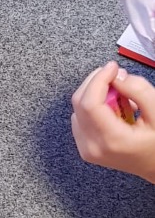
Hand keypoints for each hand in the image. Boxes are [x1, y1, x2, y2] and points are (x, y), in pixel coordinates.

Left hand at [71, 60, 154, 182]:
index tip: (112, 68)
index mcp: (112, 140)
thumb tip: (117, 76)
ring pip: (77, 109)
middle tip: (116, 76)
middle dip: (96, 82)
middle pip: (79, 103)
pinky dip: (93, 106)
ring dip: (95, 93)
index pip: (90, 103)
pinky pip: (80, 117)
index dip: (98, 79)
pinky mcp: (85, 147)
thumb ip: (138, 91)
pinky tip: (112, 107)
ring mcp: (87, 149)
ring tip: (120, 95)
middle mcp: (93, 147)